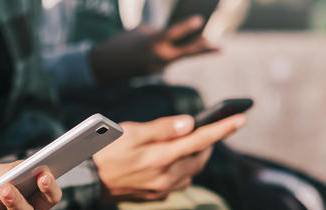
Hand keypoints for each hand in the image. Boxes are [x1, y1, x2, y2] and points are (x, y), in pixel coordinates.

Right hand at [89, 15, 217, 83]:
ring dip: (194, 50)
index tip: (200, 20)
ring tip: (213, 46)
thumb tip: (174, 36)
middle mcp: (156, 57)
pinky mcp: (155, 72)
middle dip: (203, 49)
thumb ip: (158, 32)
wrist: (104, 66)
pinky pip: (168, 60)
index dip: (186, 27)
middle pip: (185, 52)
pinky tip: (179, 47)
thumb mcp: (139, 31)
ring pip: (179, 56)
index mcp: (151, 43)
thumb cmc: (121, 43)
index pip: (171, 33)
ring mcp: (157, 67)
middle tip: (220, 47)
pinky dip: (173, 53)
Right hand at [92, 114, 245, 201]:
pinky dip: (182, 169)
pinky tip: (171, 162)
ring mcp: (161, 189)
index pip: (200, 140)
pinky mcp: (154, 195)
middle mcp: (166, 176)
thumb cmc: (104, 150)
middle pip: (199, 158)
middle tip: (209, 129)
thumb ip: (162, 128)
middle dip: (208, 143)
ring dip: (195, 157)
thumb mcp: (130, 132)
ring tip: (189, 144)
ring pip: (191, 172)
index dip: (223, 128)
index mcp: (161, 157)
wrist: (86, 181)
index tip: (242, 118)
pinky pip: (178, 182)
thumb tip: (190, 124)